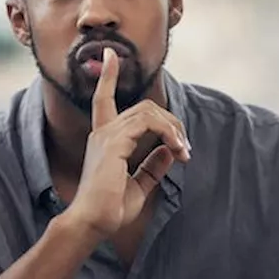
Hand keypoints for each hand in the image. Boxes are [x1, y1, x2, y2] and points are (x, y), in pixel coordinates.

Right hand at [63, 48, 190, 238]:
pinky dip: (168, 133)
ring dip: (173, 128)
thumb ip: (151, 167)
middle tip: (185, 147)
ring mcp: (107, 136)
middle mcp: (103, 133)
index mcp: (104, 140)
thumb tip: (169, 152)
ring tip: (184, 150)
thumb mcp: (138, 185)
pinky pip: (148, 123)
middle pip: (142, 107)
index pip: (103, 99)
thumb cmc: (110, 210)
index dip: (108, 76)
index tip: (110, 55)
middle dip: (170, 120)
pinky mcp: (114, 143)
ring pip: (148, 111)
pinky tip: (177, 151)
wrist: (92, 223)